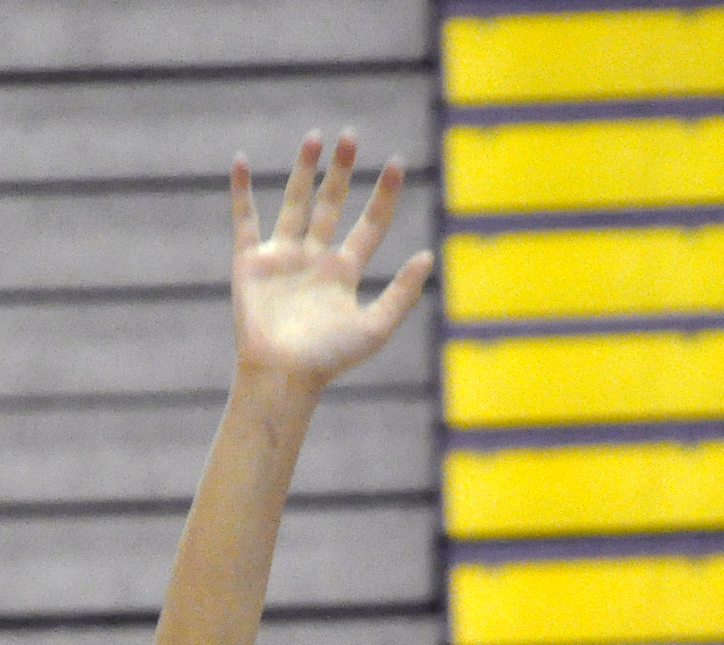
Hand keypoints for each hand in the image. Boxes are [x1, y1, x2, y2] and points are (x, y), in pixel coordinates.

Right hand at [230, 129, 432, 388]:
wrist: (283, 374)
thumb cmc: (330, 358)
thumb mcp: (375, 327)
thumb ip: (402, 294)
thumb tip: (428, 256)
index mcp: (344, 274)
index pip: (369, 226)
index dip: (383, 196)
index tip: (396, 163)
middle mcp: (315, 260)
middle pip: (331, 206)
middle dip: (341, 172)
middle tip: (350, 137)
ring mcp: (282, 258)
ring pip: (295, 203)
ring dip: (304, 170)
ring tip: (315, 137)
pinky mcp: (250, 263)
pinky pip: (245, 220)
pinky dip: (241, 192)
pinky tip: (241, 162)